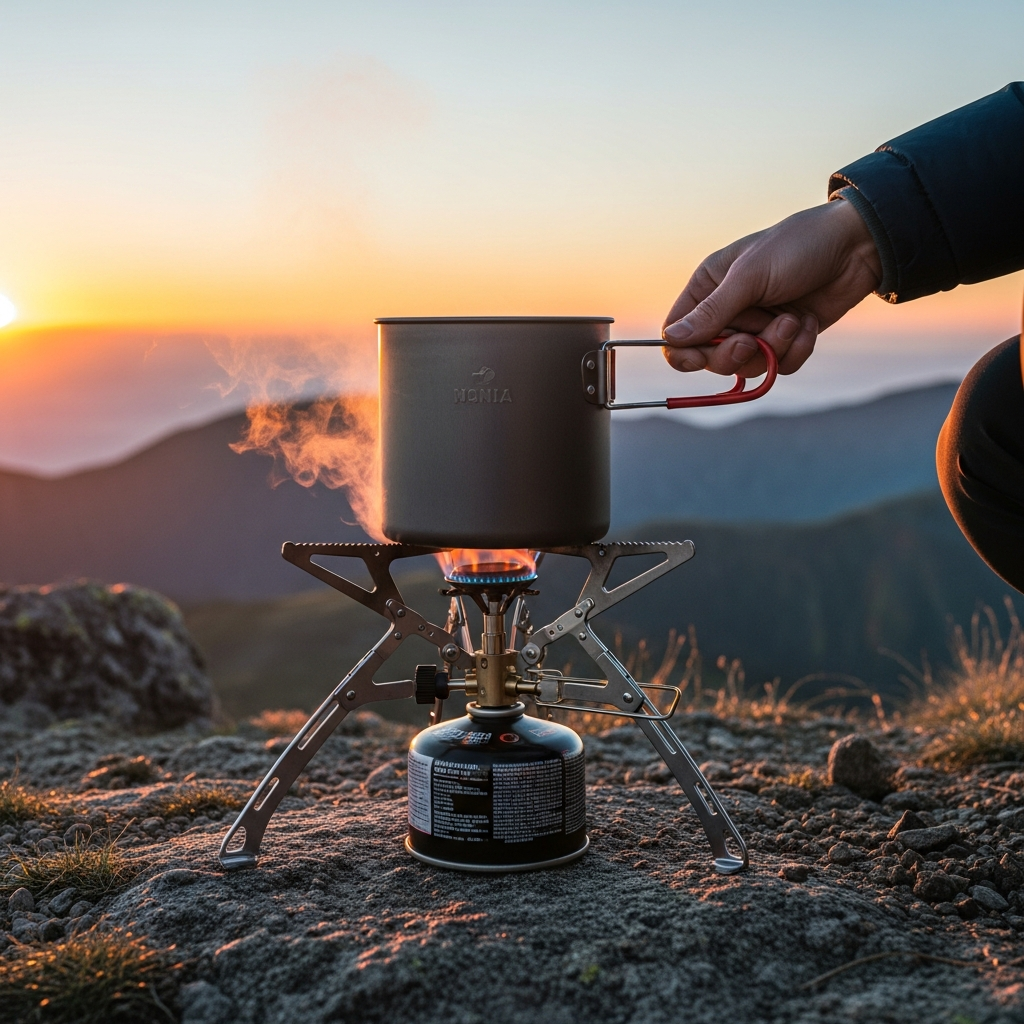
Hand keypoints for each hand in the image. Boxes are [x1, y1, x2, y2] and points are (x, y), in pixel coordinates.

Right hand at [662, 199, 882, 376]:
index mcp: (709, 287)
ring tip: (791, 320)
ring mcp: (758, 327)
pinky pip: (779, 365)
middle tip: (750, 341)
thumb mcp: (750, 276)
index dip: (684, 352)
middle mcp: (729, 310)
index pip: (678, 333)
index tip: (699, 357)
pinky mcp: (786, 339)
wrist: (857, 246)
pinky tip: (807, 324)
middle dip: (733, 354)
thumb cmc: (798, 246)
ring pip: (748, 365)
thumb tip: (671, 340)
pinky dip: (795, 350)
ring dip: (772, 347)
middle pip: (710, 357)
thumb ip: (711, 312)